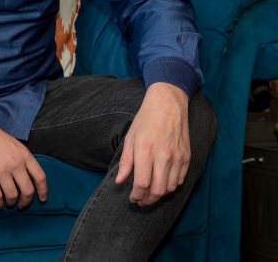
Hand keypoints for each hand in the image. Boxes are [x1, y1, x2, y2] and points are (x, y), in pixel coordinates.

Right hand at [0, 108, 47, 209]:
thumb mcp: (15, 144)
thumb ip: (24, 159)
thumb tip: (29, 177)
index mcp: (24, 155)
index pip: (40, 177)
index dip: (43, 191)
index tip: (42, 199)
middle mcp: (15, 164)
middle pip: (27, 190)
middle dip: (26, 201)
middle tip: (22, 205)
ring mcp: (1, 171)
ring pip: (12, 196)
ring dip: (11, 203)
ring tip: (9, 203)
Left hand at [115, 82, 189, 205]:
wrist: (168, 105)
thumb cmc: (145, 120)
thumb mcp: (130, 138)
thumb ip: (126, 161)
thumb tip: (120, 181)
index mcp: (146, 151)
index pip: (142, 183)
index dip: (136, 195)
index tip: (132, 198)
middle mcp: (163, 156)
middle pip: (158, 190)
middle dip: (148, 200)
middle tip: (140, 201)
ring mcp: (177, 157)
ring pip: (170, 188)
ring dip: (159, 195)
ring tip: (150, 194)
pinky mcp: (187, 157)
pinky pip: (180, 180)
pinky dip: (171, 186)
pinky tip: (162, 184)